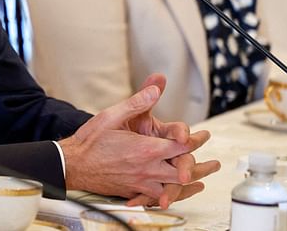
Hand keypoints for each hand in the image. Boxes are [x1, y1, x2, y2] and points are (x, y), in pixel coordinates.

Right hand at [59, 74, 218, 203]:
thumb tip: (156, 89)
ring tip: (202, 182)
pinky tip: (173, 196)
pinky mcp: (133, 191)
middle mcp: (147, 169)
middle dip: (201, 166)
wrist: (72, 165)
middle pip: (184, 171)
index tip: (203, 135)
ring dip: (191, 184)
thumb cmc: (89, 141)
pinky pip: (158, 198)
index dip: (195, 140)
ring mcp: (141, 183)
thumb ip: (137, 103)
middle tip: (214, 164)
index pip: (181, 146)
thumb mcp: (112, 115)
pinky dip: (170, 196)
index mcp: (146, 149)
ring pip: (174, 188)